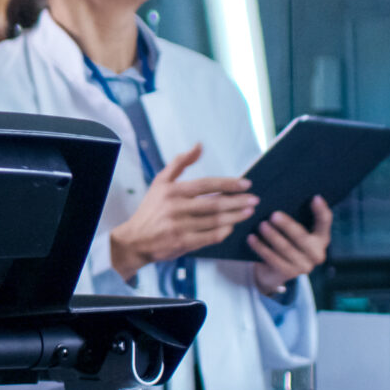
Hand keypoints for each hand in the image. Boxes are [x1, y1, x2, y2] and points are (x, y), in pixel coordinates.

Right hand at [107, 144, 257, 281]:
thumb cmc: (150, 210)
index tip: (246, 184)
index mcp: (172, 191)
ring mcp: (180, 227)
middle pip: (214, 204)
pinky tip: (232, 227)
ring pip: (214, 221)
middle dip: (238, 201)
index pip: (206, 184)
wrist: (135, 240)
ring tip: (248, 211)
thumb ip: (180, 163)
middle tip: (254, 199)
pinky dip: (222, 232)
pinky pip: (208, 237)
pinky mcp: (182, 243)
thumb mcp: (160, 182)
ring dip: (235, 216)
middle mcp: (176, 208)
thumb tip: (199, 145)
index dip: (228, 184)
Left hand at [250, 196, 331, 295]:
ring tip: (261, 225)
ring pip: (285, 248)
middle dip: (287, 226)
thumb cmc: (285, 240)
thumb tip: (282, 194)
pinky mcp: (288, 274)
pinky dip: (261, 247)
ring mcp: (304, 266)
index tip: (315, 197)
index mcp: (322, 238)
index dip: (321, 210)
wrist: (273, 270)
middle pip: (302, 237)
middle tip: (273, 215)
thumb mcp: (292, 230)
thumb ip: (295, 216)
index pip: (325, 222)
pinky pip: (272, 259)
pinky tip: (251, 238)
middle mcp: (317, 254)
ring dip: (272, 236)